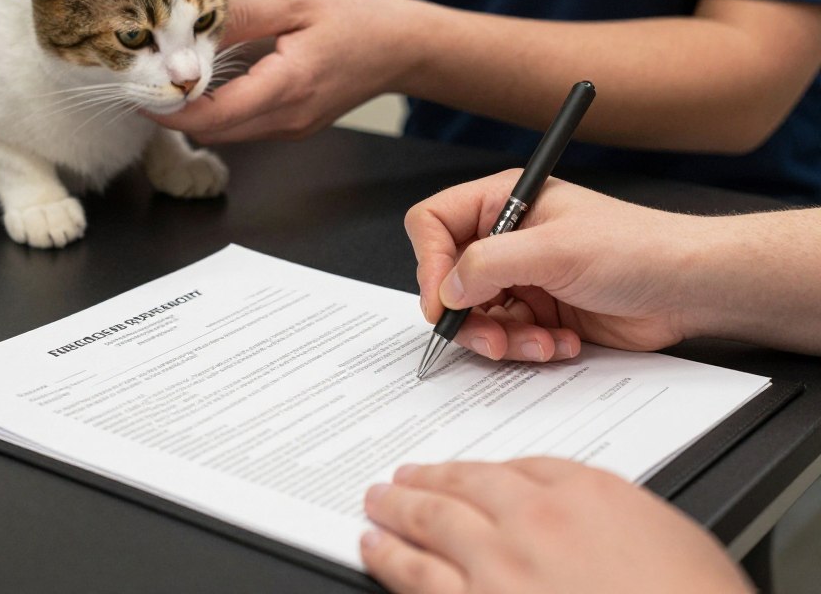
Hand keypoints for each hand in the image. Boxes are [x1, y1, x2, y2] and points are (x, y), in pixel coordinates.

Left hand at [148, 0, 412, 141]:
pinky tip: (209, 87)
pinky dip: (221, 114)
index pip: (215, 115)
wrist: (403, 49)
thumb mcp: (297, 3)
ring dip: (197, 116)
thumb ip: (242, 18)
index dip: (172, 110)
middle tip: (145, 86)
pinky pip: (247, 128)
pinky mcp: (295, 126)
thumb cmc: (359, 20)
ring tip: (172, 83)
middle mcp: (288, 117)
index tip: (142, 93)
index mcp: (288, 85)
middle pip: (215, 132)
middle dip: (176, 115)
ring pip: (229, 135)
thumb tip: (194, 27)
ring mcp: (293, 127)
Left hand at [361, 458, 752, 593]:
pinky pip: (422, 580)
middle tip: (399, 477)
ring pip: (432, 525)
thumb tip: (584, 521)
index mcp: (585, 494)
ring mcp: (501, 568)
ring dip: (397, 511)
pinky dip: (391, 560)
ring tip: (376, 503)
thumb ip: (613, 517)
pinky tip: (375, 549)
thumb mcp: (671, 538)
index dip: (480, 471)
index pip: (520, 467)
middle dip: (426, 481)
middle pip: (465, 487)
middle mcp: (535, 521)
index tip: (462, 473)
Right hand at [405, 171, 696, 362]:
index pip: (434, 224)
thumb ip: (489, 264)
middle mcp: (505, 238)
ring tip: (542, 342)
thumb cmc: (636, 248)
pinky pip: (507, 337)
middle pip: (449, 279)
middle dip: (469, 316)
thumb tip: (446, 288)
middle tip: (492, 338)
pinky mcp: (538, 311)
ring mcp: (520, 277)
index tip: (441, 302)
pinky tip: (563, 341)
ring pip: (476, 316)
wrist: (687, 289)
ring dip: (504, 339)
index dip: (430, 263)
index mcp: (503, 203)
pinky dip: (529, 347)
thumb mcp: (555, 250)